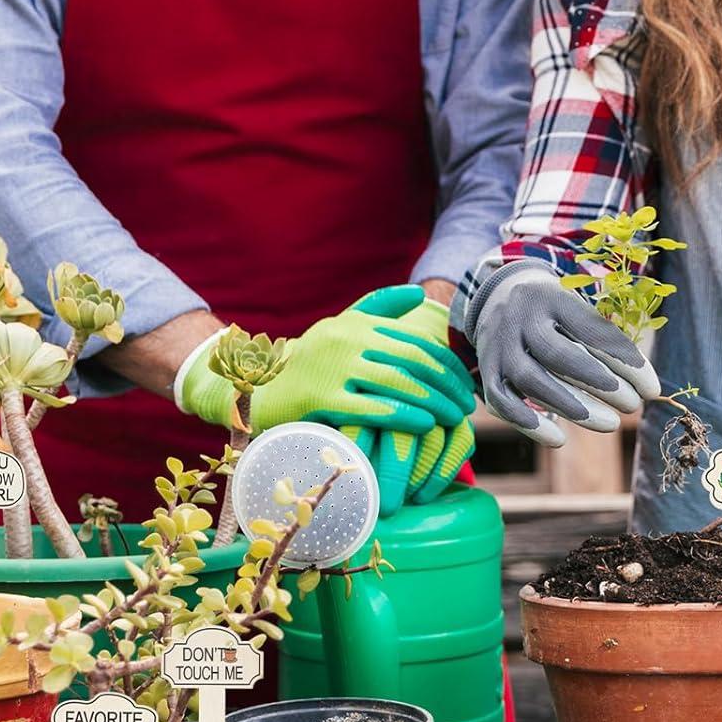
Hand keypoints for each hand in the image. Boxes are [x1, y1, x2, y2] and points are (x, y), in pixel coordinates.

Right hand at [175, 286, 476, 510]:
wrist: (255, 389)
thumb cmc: (310, 362)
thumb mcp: (341, 328)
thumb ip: (378, 309)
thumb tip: (418, 296)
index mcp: (357, 324)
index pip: (414, 341)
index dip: (446, 364)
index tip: (464, 385)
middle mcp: (347, 340)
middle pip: (411, 361)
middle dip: (445, 385)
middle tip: (466, 406)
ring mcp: (332, 368)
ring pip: (396, 383)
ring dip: (432, 402)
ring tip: (453, 418)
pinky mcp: (319, 399)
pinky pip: (370, 408)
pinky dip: (402, 416)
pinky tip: (424, 425)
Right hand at [469, 262, 660, 447]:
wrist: (497, 295)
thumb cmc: (555, 310)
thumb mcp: (577, 307)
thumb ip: (604, 337)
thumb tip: (644, 385)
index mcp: (551, 296)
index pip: (590, 330)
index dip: (623, 360)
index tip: (651, 388)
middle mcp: (520, 318)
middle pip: (558, 354)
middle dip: (599, 383)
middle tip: (632, 405)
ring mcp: (499, 345)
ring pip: (531, 380)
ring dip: (572, 407)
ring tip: (610, 424)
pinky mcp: (486, 370)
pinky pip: (501, 401)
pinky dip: (529, 423)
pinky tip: (559, 439)